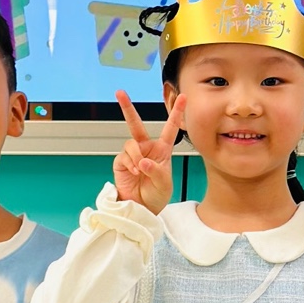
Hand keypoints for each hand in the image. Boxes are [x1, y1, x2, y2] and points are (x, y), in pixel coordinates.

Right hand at [112, 91, 185, 214]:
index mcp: (162, 150)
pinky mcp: (121, 163)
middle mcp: (146, 149)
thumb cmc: (156, 196)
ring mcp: (133, 155)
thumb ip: (156, 171)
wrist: (142, 209)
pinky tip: (136, 173)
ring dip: (136, 157)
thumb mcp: (164, 184)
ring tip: (141, 170)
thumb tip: (143, 161)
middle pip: (135, 124)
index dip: (176, 112)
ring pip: (131, 144)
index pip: (170, 128)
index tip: (183, 97)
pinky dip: (131, 164)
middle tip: (120, 93)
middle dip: (127, 108)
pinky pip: (124, 157)